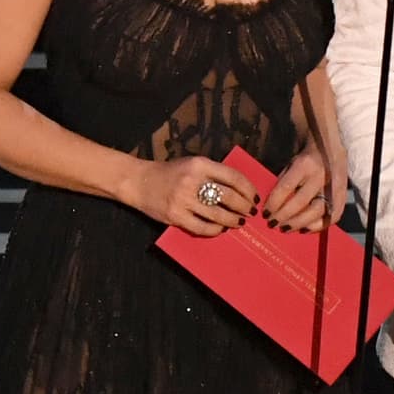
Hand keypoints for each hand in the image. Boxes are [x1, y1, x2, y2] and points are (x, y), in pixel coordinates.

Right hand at [130, 156, 256, 236]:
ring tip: (239, 222)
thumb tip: (240, 190)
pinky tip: (220, 228)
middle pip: (229, 197)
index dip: (248, 189)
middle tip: (250, 212)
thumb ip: (213, 173)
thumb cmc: (170, 173)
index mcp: (200, 164)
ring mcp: (183, 199)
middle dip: (244, 207)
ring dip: (233, 220)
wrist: (139, 181)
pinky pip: (202, 227)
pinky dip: (215, 229)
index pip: (233, 177)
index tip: (255, 197)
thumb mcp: (192, 164)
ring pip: (218, 214)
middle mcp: (192, 180)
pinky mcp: (175, 215)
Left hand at [264, 140, 346, 232]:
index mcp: (305, 164)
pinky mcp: (343, 194)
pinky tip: (305, 229)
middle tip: (273, 224)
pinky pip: (332, 215)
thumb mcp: (291, 164)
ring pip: (317, 212)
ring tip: (286, 228)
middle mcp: (321, 175)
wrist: (332, 147)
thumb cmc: (306, 158)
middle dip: (284, 217)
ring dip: (299, 224)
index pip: (286, 188)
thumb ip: (284, 183)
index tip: (265, 213)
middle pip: (301, 203)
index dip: (273, 204)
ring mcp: (334, 185)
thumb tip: (273, 207)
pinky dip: (318, 226)